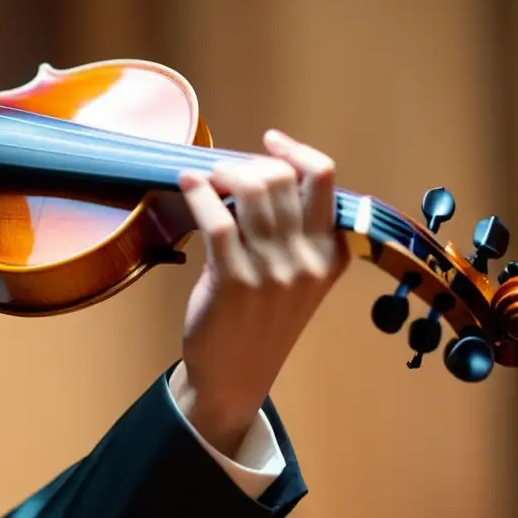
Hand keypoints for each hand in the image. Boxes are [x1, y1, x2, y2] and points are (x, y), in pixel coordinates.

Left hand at [170, 129, 348, 456]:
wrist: (235, 375)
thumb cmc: (260, 321)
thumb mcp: (296, 278)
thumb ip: (291, 232)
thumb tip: (255, 175)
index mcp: (330, 253)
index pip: (325, 179)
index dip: (296, 151)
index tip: (271, 141)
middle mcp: (306, 259)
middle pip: (282, 178)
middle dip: (249, 164)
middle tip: (226, 172)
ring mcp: (271, 270)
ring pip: (251, 191)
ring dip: (222, 174)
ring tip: (206, 177)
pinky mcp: (234, 280)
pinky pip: (217, 218)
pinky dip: (198, 192)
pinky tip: (187, 184)